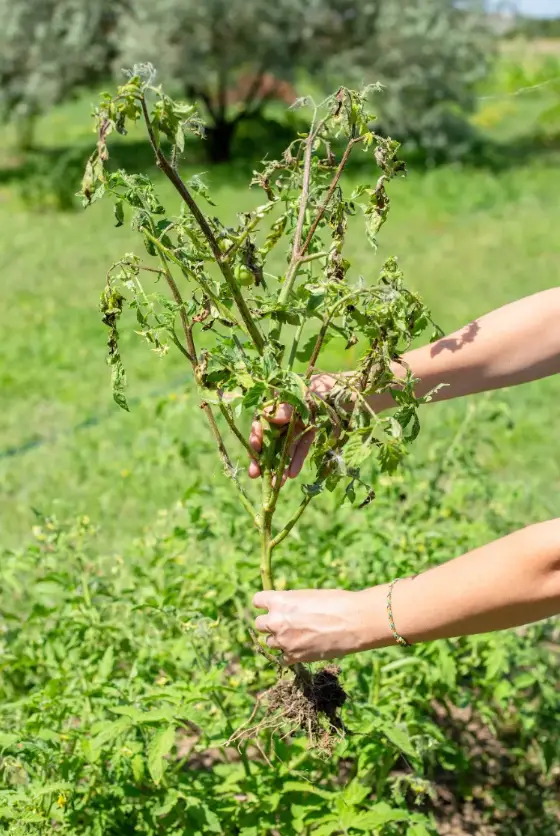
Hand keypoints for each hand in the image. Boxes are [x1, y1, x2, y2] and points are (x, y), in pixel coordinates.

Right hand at [248, 373, 338, 480]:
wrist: (356, 394)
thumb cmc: (331, 388)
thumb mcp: (309, 395)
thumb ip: (288, 407)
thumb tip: (266, 415)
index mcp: (282, 398)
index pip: (262, 418)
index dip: (256, 434)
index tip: (255, 447)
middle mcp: (287, 412)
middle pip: (269, 436)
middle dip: (261, 456)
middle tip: (255, 474)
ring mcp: (298, 423)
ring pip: (284, 447)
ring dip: (278, 465)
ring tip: (273, 483)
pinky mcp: (310, 433)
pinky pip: (301, 449)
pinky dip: (296, 461)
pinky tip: (291, 475)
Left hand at [253, 588, 375, 663]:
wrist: (354, 621)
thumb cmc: (335, 602)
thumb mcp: (308, 595)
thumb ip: (291, 603)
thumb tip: (285, 609)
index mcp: (279, 600)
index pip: (257, 601)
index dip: (265, 603)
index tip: (272, 606)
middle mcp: (276, 621)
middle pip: (259, 624)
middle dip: (270, 623)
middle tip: (285, 623)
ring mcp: (284, 641)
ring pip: (269, 642)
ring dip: (279, 639)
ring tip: (297, 636)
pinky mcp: (294, 657)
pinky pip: (282, 658)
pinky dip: (289, 655)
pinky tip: (301, 648)